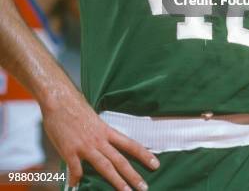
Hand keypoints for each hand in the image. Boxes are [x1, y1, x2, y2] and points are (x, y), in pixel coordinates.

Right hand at [42, 88, 158, 189]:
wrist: (59, 99)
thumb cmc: (75, 106)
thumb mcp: (93, 118)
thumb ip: (99, 133)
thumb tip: (103, 143)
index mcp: (106, 130)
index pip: (129, 144)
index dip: (143, 154)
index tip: (155, 163)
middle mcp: (99, 139)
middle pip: (119, 159)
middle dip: (133, 175)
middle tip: (144, 187)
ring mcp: (85, 146)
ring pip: (104, 166)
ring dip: (116, 181)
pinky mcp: (70, 150)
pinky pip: (76, 169)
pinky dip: (76, 179)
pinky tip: (76, 186)